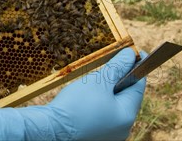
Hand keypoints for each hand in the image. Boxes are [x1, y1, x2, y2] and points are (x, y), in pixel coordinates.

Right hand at [0, 48, 146, 140]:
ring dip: (100, 85)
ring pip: (104, 103)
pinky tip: (75, 90)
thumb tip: (133, 53)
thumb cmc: (73, 112)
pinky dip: (86, 97)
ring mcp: (97, 134)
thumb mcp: (97, 84)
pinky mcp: (78, 134)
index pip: (137, 84)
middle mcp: (115, 128)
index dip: (135, 65)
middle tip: (110, 56)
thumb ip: (116, 68)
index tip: (134, 48)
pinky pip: (89, 111)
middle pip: (121, 94)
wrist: (44, 137)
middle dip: (116, 75)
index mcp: (125, 115)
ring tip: (92, 70)